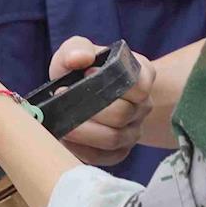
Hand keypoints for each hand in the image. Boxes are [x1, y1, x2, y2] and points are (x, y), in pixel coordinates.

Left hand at [48, 36, 154, 165]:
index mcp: (141, 76)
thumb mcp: (77, 50)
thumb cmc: (82, 70)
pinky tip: (66, 140)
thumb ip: (77, 48)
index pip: (139, 86)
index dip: (110, 84)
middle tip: (62, 102)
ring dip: (84, 133)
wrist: (85, 93)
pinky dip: (84, 150)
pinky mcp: (120, 151)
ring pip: (115, 139)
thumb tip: (80, 58)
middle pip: (123, 114)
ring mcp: (134, 130)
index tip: (82, 76)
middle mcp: (143, 105)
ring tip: (62, 123)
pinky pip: (106, 158)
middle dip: (90, 110)